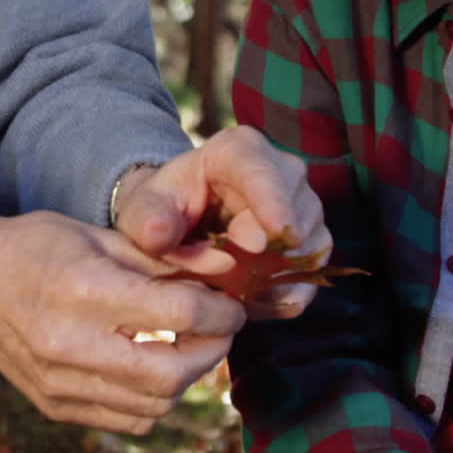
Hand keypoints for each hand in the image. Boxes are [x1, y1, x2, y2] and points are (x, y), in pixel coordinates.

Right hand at [0, 192, 244, 433]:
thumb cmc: (35, 247)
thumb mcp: (99, 235)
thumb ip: (164, 259)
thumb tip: (225, 272)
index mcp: (84, 290)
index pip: (179, 313)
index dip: (220, 311)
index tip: (230, 304)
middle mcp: (70, 344)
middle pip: (171, 374)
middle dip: (211, 353)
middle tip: (219, 331)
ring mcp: (60, 383)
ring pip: (154, 405)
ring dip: (186, 379)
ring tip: (188, 347)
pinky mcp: (56, 407)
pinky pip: (127, 420)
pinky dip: (154, 400)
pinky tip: (154, 369)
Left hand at [113, 124, 331, 316]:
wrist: (178, 223)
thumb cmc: (162, 208)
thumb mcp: (142, 209)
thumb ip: (147, 219)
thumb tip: (158, 234)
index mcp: (239, 150)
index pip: (262, 173)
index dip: (271, 204)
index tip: (273, 236)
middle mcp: (282, 171)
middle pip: (295, 213)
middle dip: (263, 255)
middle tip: (225, 279)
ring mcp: (303, 206)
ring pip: (308, 246)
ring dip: (272, 277)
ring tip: (232, 291)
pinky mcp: (310, 240)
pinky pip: (310, 272)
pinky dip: (284, 294)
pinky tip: (253, 302)